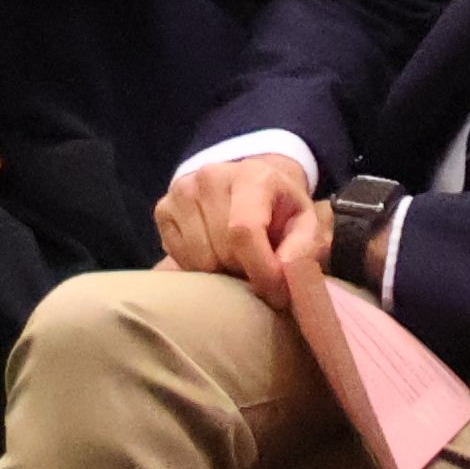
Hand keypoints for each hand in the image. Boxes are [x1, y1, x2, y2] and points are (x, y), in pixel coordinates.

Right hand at [155, 150, 319, 293]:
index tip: (277, 293)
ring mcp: (181, 191)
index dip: (261, 270)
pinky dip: (200, 267)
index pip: (244, 231)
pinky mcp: (162, 208)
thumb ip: (305, 249)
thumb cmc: (280, 211)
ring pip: (200, 260)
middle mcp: (210, 176)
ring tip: (238, 261)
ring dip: (223, 271)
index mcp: (251, 175)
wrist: (251, 185)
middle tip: (259, 271)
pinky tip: (215, 253)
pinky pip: (180, 259)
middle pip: (223, 250)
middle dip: (245, 272)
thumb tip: (283, 271)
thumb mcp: (307, 225)